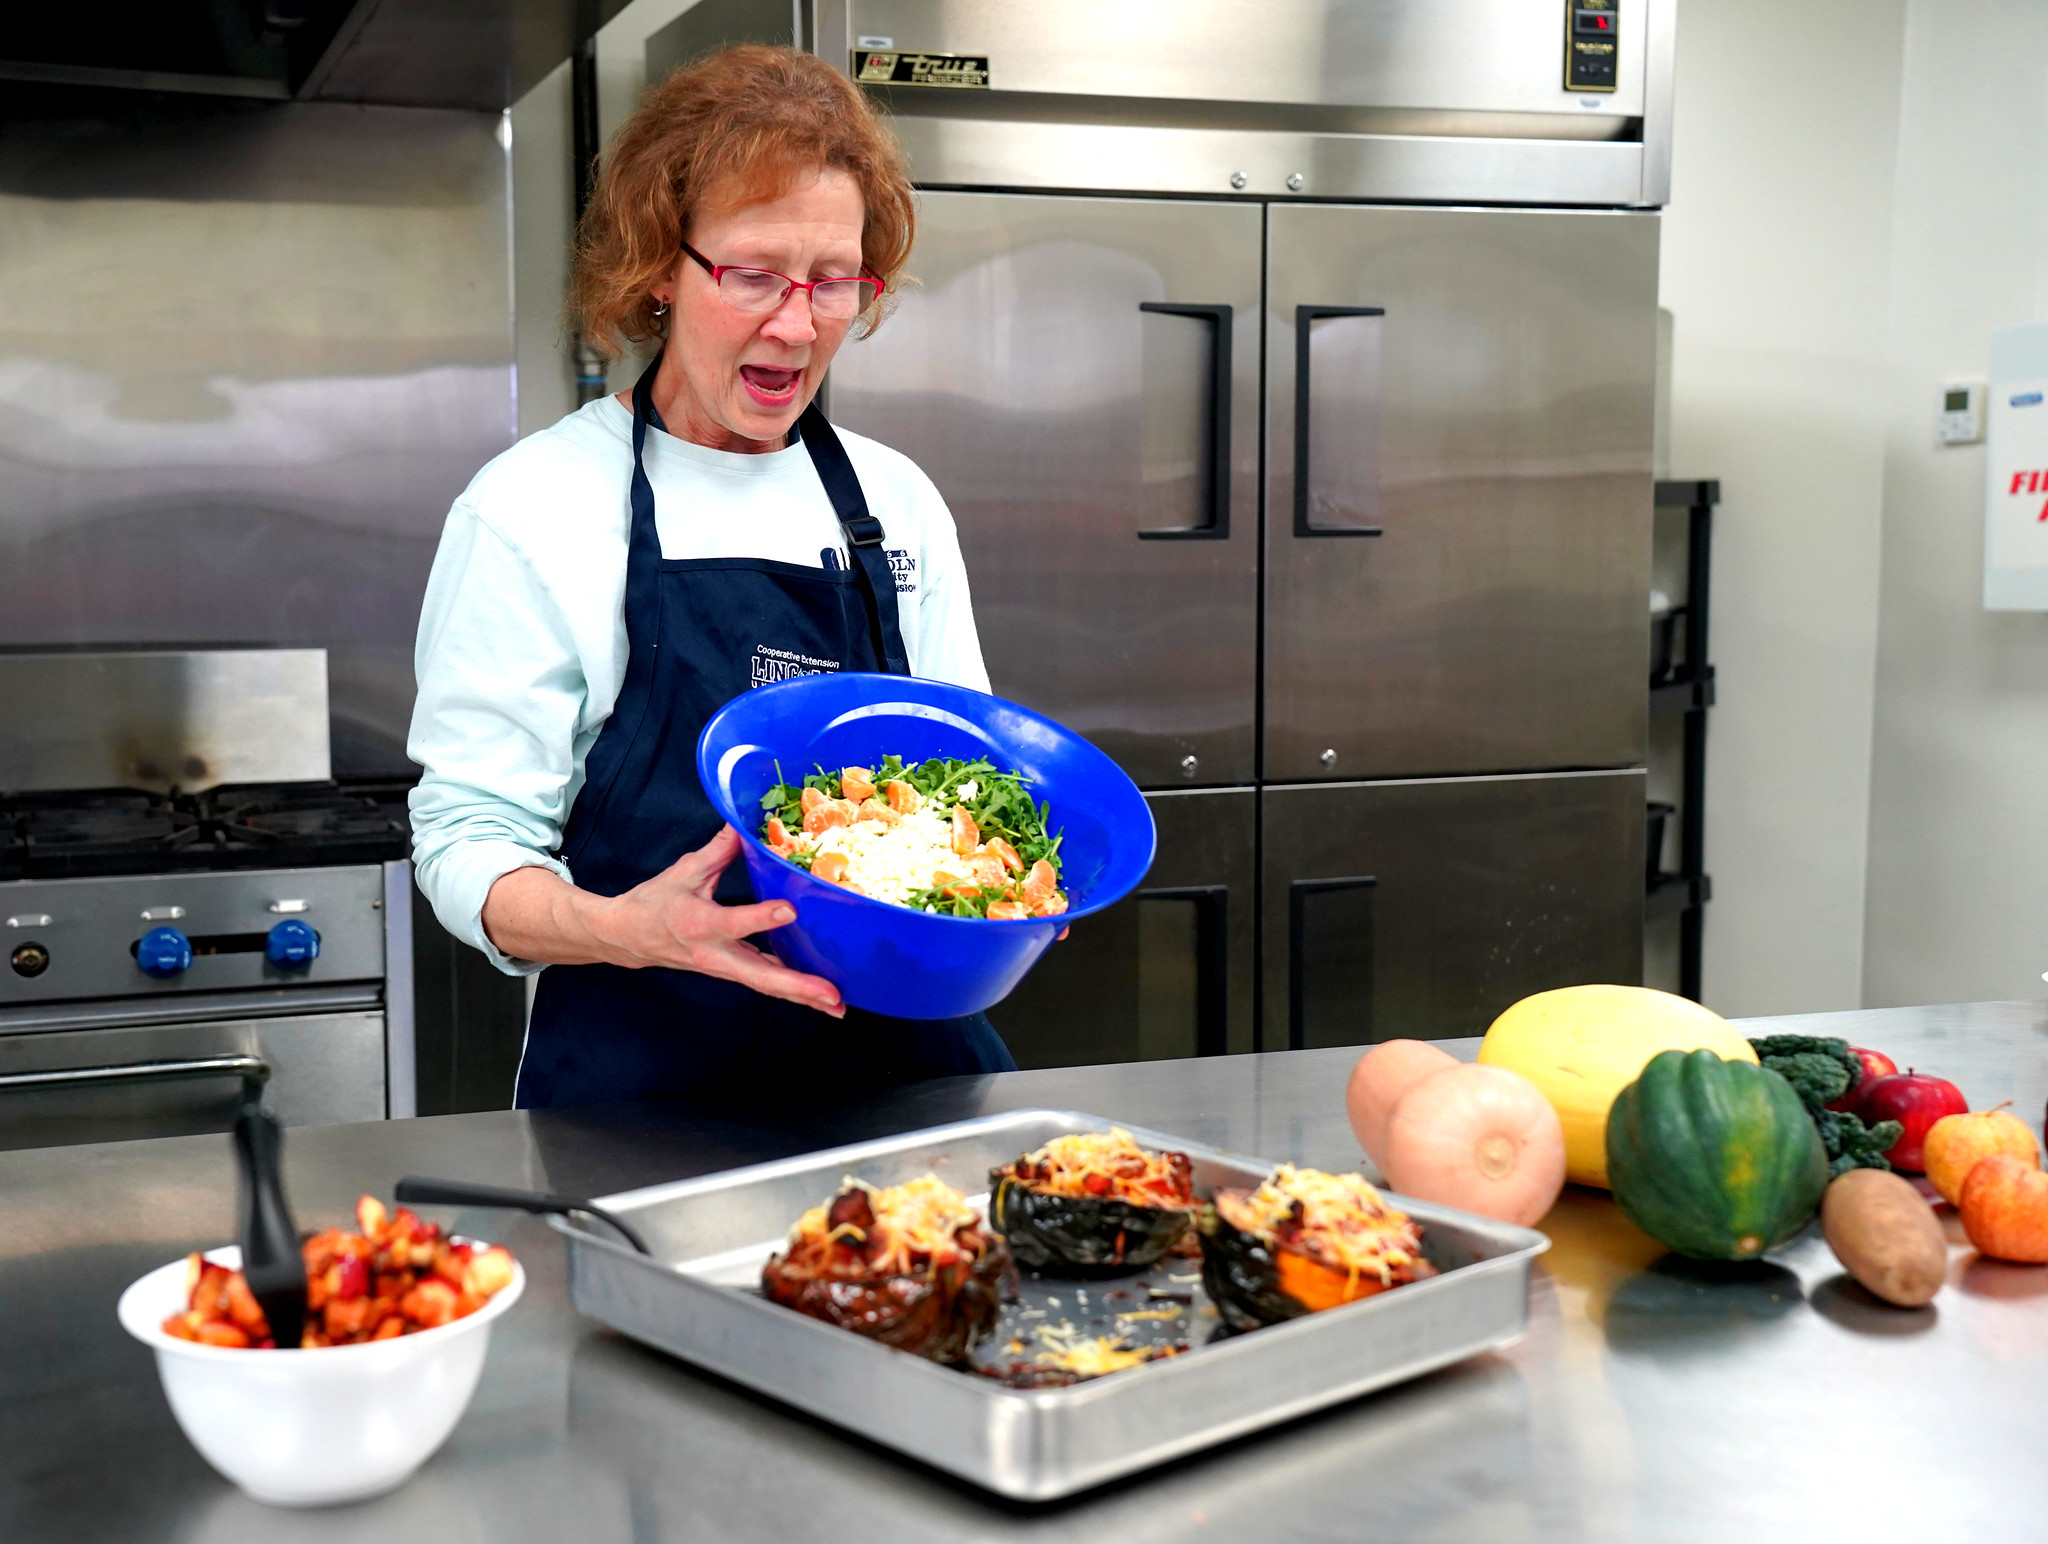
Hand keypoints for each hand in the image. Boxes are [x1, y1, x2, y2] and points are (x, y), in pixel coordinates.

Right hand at [598, 827, 844, 1016]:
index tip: (790, 910)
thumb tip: (744, 822)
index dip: (761, 918)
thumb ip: (719, 849)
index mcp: (699, 924)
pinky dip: (793, 990)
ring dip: (803, 996)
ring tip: (838, 1006)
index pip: (735, 921)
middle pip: (760, 976)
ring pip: (767, 986)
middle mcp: (714, 954)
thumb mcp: (684, 871)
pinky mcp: (731, 971)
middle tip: (832, 995)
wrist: (627, 938)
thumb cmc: (655, 903)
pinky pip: (765, 982)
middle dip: (798, 987)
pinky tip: (822, 996)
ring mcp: (724, 968)